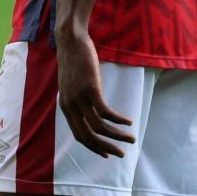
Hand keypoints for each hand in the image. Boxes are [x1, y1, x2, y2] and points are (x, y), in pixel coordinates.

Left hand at [55, 30, 134, 158]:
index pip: (79, 135)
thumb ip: (79, 98)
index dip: (93, 147)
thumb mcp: (73, 84)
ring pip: (99, 127)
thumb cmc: (75, 60)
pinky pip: (106, 112)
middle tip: (121, 154)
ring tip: (131, 138)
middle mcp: (70, 106)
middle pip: (88, 136)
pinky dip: (118, 120)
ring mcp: (79, 98)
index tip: (106, 154)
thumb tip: (91, 108)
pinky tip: (128, 121)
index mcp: (65, 106)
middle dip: (106, 148)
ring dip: (116, 136)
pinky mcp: (90, 89)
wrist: (71, 40)